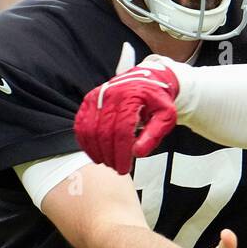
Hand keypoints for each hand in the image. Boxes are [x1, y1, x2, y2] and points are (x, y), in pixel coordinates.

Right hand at [75, 43, 180, 173]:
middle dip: (109, 156)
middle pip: (103, 133)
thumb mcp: (166, 116)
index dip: (122, 154)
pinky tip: (95, 153)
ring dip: (96, 152)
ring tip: (108, 162)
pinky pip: (80, 125)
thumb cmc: (157, 101)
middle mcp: (110, 95)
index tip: (125, 169)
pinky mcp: (88, 100)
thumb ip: (154, 135)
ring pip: (89, 131)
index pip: (122, 131)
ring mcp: (96, 97)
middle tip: (117, 168)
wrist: (146, 79)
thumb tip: (138, 154)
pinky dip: (85, 142)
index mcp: (131, 97)